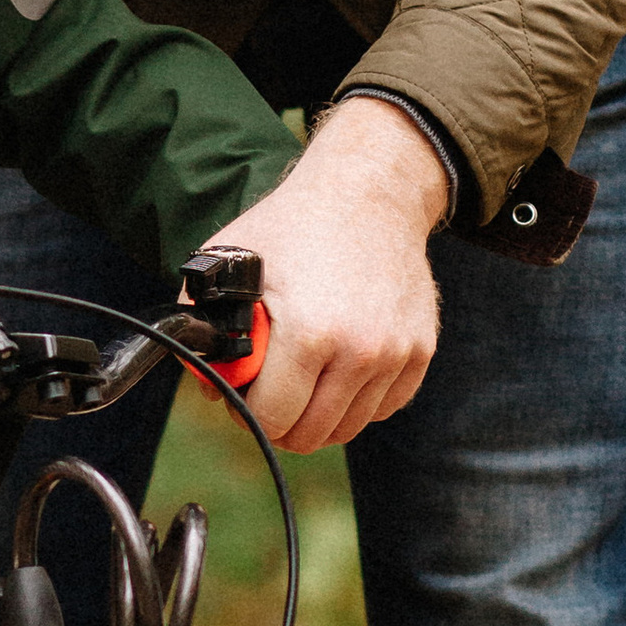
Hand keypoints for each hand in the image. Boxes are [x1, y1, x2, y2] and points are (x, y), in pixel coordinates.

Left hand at [208, 99, 449, 452]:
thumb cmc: (294, 226)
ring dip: (318, 414)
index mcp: (309, 333)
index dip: (246, 413)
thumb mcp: (231, 262)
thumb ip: (206, 324)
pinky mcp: (420, 351)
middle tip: (269, 393)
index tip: (242, 394)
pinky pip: (383, 408)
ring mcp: (396, 354)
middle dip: (280, 422)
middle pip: (310, 434)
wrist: (370, 192)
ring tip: (301, 379)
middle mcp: (360, 351)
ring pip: (348, 427)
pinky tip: (337, 370)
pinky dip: (358, 401)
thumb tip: (209, 383)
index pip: (271, 419)